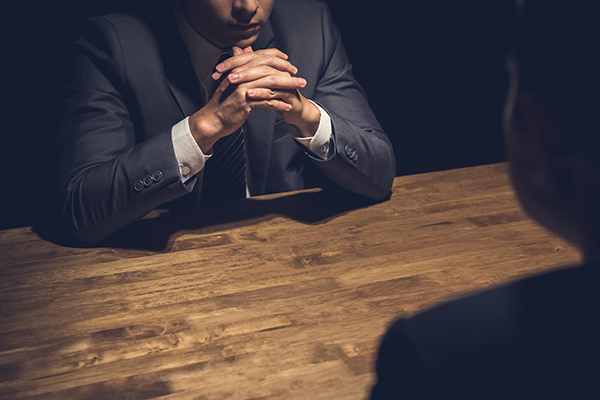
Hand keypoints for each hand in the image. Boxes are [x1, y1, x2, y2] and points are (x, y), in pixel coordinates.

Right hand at [188, 47, 319, 152]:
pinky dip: (278, 104)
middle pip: (268, 69)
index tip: (288, 62)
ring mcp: (242, 88)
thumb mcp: (230, 81)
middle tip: (299, 78)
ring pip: (270, 84)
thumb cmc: (223, 102)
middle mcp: (240, 75)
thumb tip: (242, 50)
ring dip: (287, 87)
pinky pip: (266, 101)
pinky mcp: (244, 102)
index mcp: (238, 69)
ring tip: (298, 91)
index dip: (276, 58)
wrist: (212, 120)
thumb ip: (239, 67)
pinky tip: (287, 106)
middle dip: (287, 72)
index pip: (260, 56)